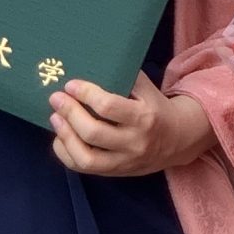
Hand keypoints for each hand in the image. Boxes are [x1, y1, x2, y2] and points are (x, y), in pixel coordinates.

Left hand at [50, 73, 211, 177]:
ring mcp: (124, 161)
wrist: (178, 141)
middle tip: (56, 99)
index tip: (71, 84)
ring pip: (86, 157)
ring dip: (65, 136)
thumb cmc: (156, 108)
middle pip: (93, 132)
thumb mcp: (148, 89)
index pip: (108, 107)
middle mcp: (134, 142)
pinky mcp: (115, 172)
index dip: (85, 94)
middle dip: (70, 113)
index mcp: (144, 117)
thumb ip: (125, 76)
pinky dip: (66, 154)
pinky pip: (84, 169)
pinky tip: (60, 138)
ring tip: (55, 118)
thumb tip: (92, 61)